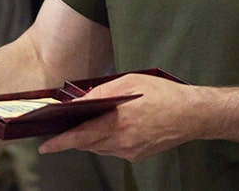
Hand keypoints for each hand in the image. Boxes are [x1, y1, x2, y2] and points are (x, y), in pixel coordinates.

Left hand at [38, 73, 195, 161]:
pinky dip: (107, 140)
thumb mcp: (129, 83)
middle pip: (88, 144)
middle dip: (73, 138)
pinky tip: (112, 126)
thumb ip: (102, 92)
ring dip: (91, 137)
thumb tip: (80, 101)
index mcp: (118, 123)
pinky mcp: (139, 155)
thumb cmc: (163, 94)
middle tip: (62, 130)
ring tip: (90, 122)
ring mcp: (131, 151)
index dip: (61, 143)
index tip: (46, 146)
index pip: (81, 137)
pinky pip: (115, 149)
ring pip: (101, 147)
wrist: (193, 114)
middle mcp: (123, 142)